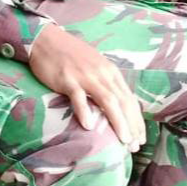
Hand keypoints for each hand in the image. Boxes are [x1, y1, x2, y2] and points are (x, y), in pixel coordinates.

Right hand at [28, 26, 144, 151]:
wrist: (46, 39)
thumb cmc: (70, 55)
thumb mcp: (95, 66)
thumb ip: (105, 83)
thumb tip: (116, 106)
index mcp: (110, 72)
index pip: (129, 99)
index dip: (136, 120)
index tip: (140, 138)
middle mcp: (102, 74)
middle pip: (122, 102)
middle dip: (132, 125)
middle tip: (135, 146)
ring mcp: (85, 76)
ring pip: (107, 100)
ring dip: (118, 121)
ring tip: (123, 140)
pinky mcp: (67, 79)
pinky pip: (78, 97)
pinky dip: (84, 111)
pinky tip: (89, 126)